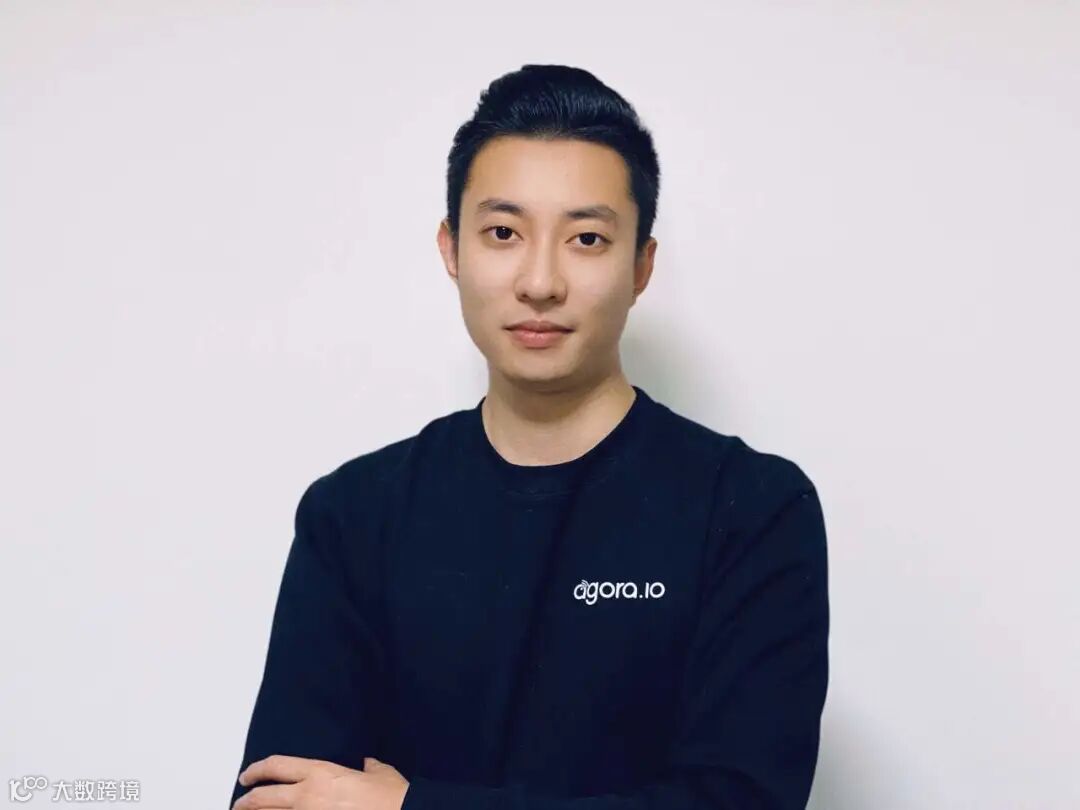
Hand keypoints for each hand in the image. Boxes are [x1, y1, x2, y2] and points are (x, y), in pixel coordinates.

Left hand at [233, 754, 408, 809]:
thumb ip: (369, 767)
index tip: (247, 776)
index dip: (257, 770)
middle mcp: (307, 796)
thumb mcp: (381, 773)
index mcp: (321, 773)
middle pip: (263, 797)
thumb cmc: (391, 796)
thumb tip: (367, 764)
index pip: (277, 766)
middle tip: (239, 804)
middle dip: (246, 802)